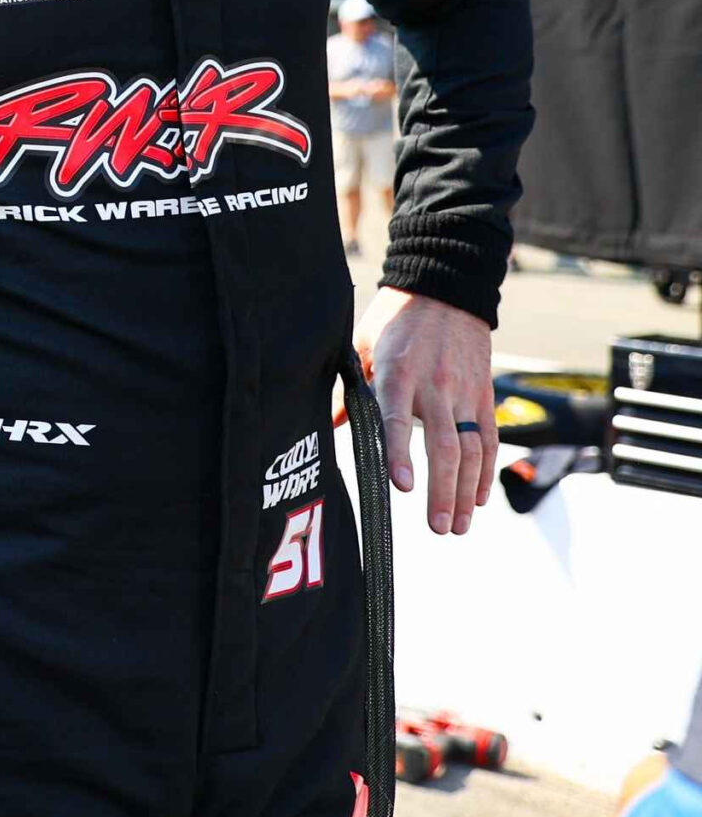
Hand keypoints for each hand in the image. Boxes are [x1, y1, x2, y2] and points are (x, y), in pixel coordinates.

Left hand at [357, 287, 495, 534]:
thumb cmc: (395, 319)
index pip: (397, 418)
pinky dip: (485, 472)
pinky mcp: (484, 394)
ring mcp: (465, 392)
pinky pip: (488, 439)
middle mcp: (435, 385)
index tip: (402, 487)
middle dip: (442, 491)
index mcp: (397, 372)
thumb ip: (347, 388)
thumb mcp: (361, 345)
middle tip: (438, 528)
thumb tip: (327, 425)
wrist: (447, 288)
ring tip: (458, 525)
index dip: (400, 453)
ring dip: (466, 491)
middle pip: (443, 445)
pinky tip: (478, 499)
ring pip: (471, 449)